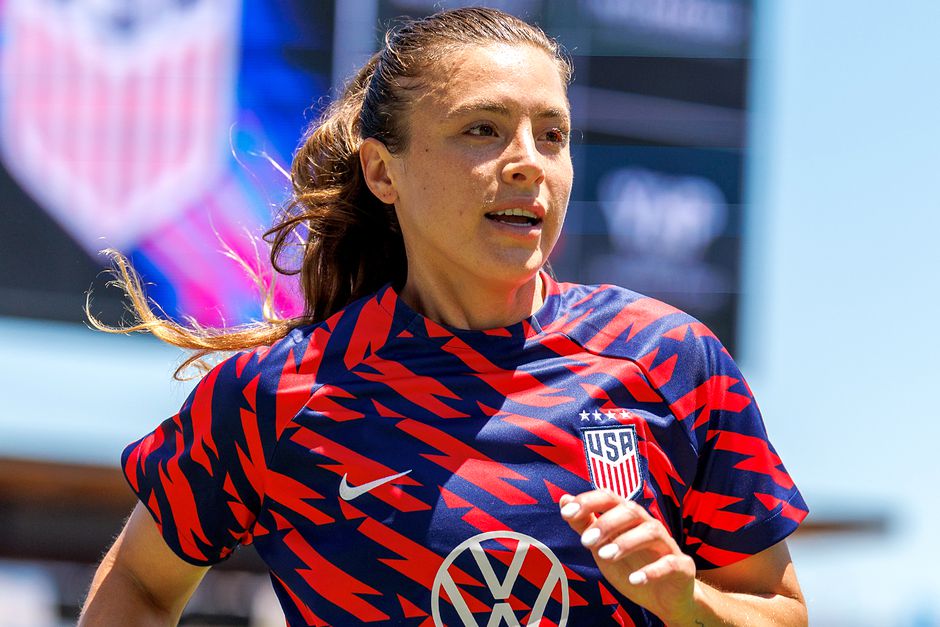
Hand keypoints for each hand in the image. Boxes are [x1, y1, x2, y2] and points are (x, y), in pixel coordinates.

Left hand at [559, 490, 697, 623]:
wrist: (664, 597)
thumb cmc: (631, 565)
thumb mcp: (602, 547)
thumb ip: (584, 524)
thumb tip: (564, 499)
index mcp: (628, 517)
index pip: (610, 497)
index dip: (588, 501)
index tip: (566, 513)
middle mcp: (648, 524)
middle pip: (630, 510)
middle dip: (606, 523)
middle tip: (586, 541)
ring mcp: (666, 543)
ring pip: (650, 531)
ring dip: (626, 542)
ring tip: (604, 556)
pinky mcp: (681, 565)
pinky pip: (669, 562)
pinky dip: (651, 571)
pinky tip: (634, 580)